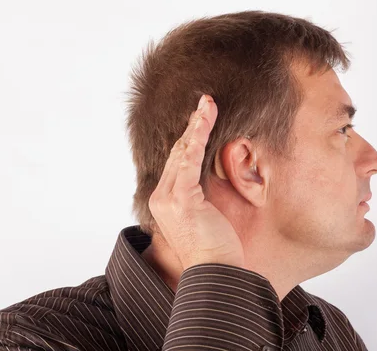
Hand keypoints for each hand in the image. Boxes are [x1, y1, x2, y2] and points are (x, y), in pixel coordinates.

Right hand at [148, 94, 245, 270]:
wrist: (216, 272)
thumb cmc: (215, 248)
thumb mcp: (206, 215)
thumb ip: (201, 193)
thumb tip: (211, 174)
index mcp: (164, 201)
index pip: (175, 162)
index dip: (188, 139)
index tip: (199, 120)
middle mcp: (160, 197)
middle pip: (176, 153)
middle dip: (191, 126)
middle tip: (204, 103)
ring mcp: (168, 198)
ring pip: (182, 152)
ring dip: (196, 124)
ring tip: (207, 103)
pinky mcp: (182, 199)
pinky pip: (190, 160)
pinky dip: (198, 135)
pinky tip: (205, 117)